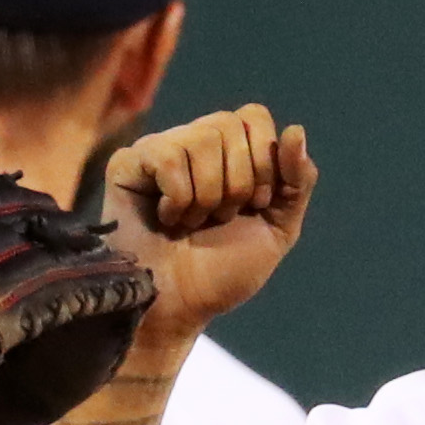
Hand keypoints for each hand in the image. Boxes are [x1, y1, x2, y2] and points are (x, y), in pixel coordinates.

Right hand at [106, 105, 314, 343]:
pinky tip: (166, 219)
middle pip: (230, 124)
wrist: (180, 307)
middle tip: (219, 219)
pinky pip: (168, 157)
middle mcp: (193, 141)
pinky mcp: (128, 164)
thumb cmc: (222, 272)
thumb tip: (296, 130)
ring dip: (207, 196)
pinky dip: (178, 199)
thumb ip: (296, 182)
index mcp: (230, 151)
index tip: (255, 205)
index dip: (264, 161)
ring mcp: (159, 149)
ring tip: (191, 223)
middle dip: (238, 183)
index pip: (254, 116)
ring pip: (201, 139)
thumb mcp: (278, 229)